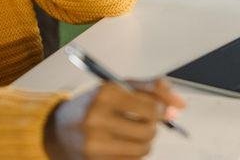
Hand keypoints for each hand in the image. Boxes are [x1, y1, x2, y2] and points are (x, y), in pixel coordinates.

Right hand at [45, 80, 185, 159]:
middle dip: (152, 126)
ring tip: (132, 132)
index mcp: (105, 94)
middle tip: (144, 121)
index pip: (149, 108)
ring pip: (143, 149)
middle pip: (148, 131)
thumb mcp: (119, 86)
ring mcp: (94, 144)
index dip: (160, 110)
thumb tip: (179, 106)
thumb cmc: (94, 103)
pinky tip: (122, 144)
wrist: (59, 128)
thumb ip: (151, 89)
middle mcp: (97, 119)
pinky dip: (133, 153)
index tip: (158, 110)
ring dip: (144, 141)